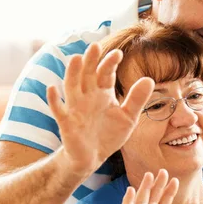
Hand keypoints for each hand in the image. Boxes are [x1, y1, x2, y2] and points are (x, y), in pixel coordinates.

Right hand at [47, 44, 153, 176]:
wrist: (93, 158)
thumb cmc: (109, 134)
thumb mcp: (128, 117)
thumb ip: (137, 100)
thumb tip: (150, 79)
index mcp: (102, 93)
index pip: (105, 74)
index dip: (110, 63)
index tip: (118, 54)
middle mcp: (87, 96)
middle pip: (87, 74)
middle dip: (90, 61)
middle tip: (95, 46)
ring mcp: (75, 108)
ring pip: (71, 87)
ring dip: (72, 73)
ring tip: (75, 58)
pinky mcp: (66, 123)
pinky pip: (59, 110)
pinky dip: (54, 100)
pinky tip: (52, 89)